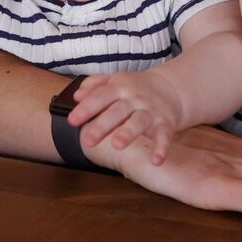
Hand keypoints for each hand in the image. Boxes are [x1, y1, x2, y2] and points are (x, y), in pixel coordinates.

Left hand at [67, 70, 193, 161]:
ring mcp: (150, 110)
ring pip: (138, 121)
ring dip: (128, 133)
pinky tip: (156, 160)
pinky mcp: (165, 122)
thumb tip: (77, 96)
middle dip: (102, 126)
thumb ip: (93, 86)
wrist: (169, 87)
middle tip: (87, 140)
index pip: (99, 96)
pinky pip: (164, 135)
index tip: (72, 120)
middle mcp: (134, 99)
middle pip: (117, 111)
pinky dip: (162, 148)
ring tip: (117, 145)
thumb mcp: (113, 81)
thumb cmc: (134, 89)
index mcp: (118, 88)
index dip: (86, 109)